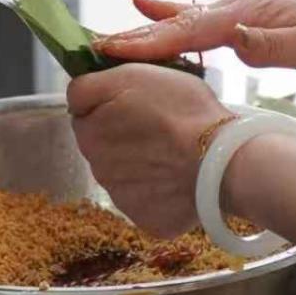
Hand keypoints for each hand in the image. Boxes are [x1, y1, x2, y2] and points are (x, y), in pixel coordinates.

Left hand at [68, 65, 227, 237]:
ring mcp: (120, 197)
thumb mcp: (131, 75)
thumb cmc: (181, 111)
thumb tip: (75, 98)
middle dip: (122, 135)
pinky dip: (158, 191)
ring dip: (139, 163)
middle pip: (102, 144)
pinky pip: (146, 201)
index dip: (109, 102)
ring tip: (172, 153)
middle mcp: (96, 168)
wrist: (220, 162)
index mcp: (89, 131)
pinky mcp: (144, 219)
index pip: (83, 111)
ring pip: (124, 173)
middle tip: (158, 126)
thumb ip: (90, 85)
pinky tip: (178, 178)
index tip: (135, 102)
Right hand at [96, 0, 295, 77]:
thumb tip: (232, 39)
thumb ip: (271, 45)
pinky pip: (199, 18)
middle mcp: (240, 4)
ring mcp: (243, 7)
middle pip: (178, 21)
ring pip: (185, 19)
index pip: (190, 30)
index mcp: (250, 13)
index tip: (112, 48)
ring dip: (148, 29)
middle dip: (136, 35)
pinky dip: (171, 17)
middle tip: (94, 45)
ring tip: (109, 34)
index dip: (149, 42)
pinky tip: (150, 11)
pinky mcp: (248, 16)